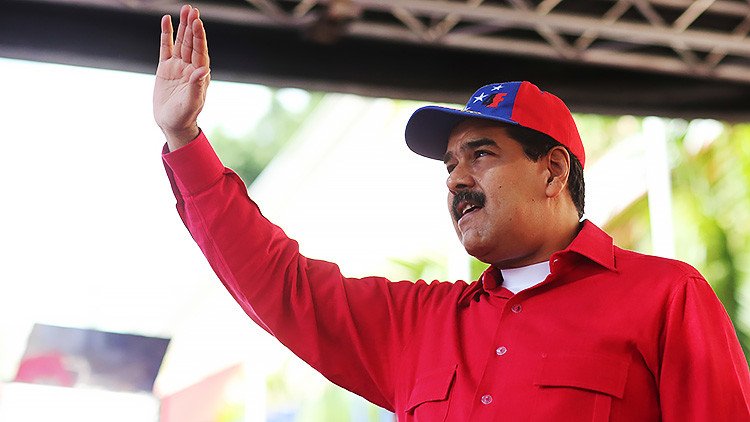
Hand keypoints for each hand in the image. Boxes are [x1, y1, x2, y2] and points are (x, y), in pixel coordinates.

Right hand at [153, 5, 209, 150]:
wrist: (172, 123)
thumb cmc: (185, 115)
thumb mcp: (192, 102)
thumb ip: (197, 86)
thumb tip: (203, 71)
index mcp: (200, 74)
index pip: (200, 51)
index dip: (199, 36)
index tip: (197, 22)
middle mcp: (190, 67)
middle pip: (191, 42)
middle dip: (192, 26)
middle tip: (192, 10)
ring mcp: (178, 66)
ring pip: (180, 42)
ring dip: (182, 27)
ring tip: (185, 10)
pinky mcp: (165, 68)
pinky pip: (165, 47)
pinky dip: (166, 34)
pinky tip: (167, 21)